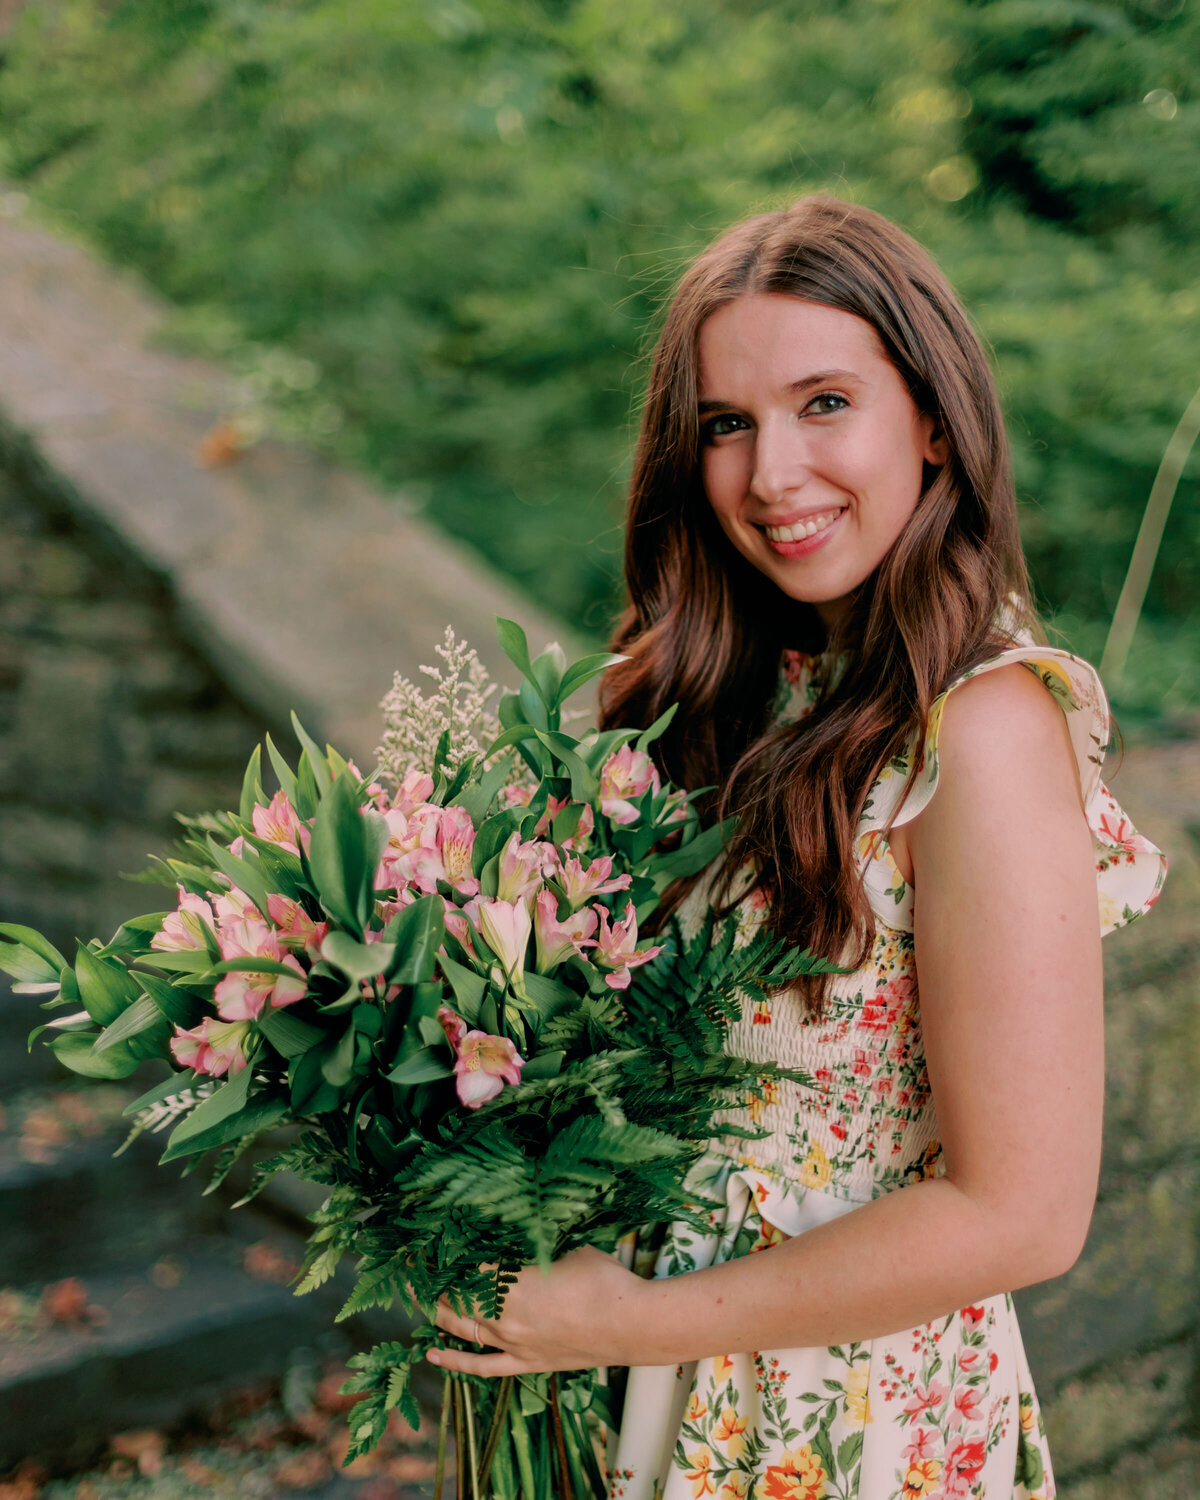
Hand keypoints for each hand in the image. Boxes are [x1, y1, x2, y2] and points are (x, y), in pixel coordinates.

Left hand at [429, 1247, 645, 1376]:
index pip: (466, 1269)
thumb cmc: (604, 1280)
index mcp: (513, 1283)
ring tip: (420, 1300)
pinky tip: (433, 1355)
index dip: (447, 1256)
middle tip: (419, 1269)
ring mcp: (514, 1344)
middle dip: (433, 1283)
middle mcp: (505, 1317)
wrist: (632, 1324)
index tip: (433, 1244)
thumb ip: (538, 1248)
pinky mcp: (527, 1363)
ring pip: (463, 1330)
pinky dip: (455, 1361)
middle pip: (456, 1299)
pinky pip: (482, 1366)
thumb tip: (525, 1237)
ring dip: (439, 1313)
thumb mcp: (566, 1250)